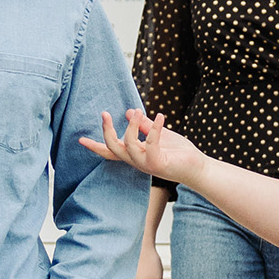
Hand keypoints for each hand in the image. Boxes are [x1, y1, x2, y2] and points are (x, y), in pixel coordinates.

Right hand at [78, 109, 209, 186]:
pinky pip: (150, 144)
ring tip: (137, 110)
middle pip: (112, 148)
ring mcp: (146, 164)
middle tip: (105, 113)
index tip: (80, 139)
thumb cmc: (179, 152)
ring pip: (127, 146)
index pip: (110, 152)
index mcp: (135, 154)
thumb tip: (130, 112)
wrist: (198, 167)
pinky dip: (153, 128)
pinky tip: (160, 116)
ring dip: (131, 126)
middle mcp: (137, 161)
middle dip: (106, 131)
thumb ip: (144, 126)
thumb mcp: (159, 135)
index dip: (95, 146)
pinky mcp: (158, 163)